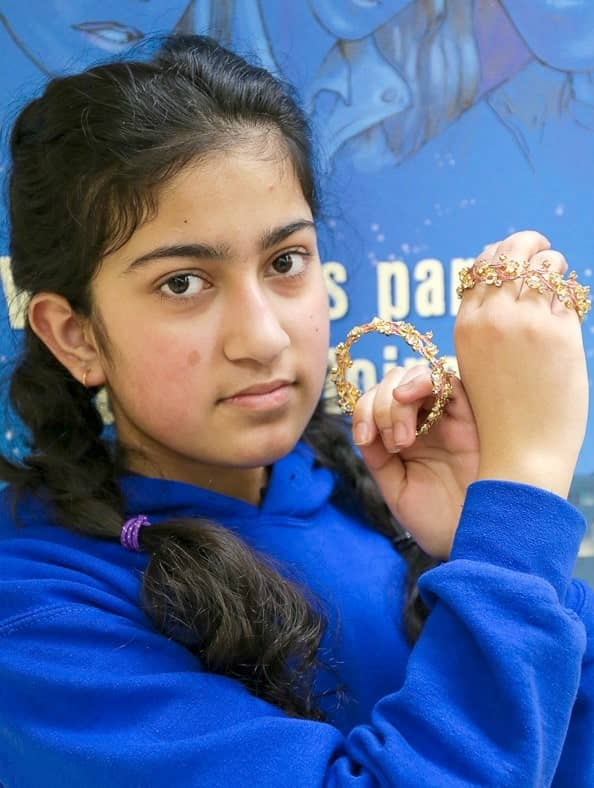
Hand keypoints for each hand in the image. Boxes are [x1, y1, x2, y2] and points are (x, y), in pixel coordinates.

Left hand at [352, 365, 478, 559]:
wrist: (475, 541)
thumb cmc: (439, 522)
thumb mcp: (397, 490)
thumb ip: (378, 458)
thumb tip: (364, 428)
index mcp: (404, 438)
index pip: (376, 403)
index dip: (363, 410)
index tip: (365, 438)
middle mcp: (426, 422)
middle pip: (394, 383)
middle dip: (380, 406)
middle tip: (394, 445)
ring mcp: (448, 417)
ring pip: (416, 376)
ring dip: (397, 398)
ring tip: (403, 439)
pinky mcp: (473, 415)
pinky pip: (447, 381)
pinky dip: (422, 380)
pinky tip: (408, 397)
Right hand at [454, 230, 587, 497]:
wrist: (521, 451)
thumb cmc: (503, 413)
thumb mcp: (479, 363)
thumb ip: (490, 326)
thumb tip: (514, 281)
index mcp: (465, 325)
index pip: (481, 266)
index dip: (499, 255)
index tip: (517, 259)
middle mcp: (490, 317)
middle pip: (509, 251)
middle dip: (528, 244)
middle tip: (544, 252)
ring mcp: (525, 322)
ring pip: (542, 263)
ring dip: (553, 265)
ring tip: (559, 280)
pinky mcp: (558, 332)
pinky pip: (567, 289)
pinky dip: (570, 291)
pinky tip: (569, 305)